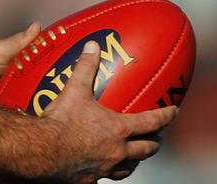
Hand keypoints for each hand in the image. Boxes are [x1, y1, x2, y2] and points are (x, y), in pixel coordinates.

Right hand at [0, 40, 177, 182]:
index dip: (166, 116)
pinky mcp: (90, 180)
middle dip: (155, 142)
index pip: (152, 122)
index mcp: (119, 129)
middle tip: (158, 137)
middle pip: (146, 149)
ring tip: (135, 156)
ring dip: (136, 161)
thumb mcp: (74, 90)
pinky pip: (106, 178)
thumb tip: (93, 46)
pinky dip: (110, 172)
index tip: (175, 111)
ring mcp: (105, 168)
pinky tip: (103, 169)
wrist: (42, 151)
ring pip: (130, 167)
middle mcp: (118, 151)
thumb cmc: (60, 121)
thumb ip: (85, 67)